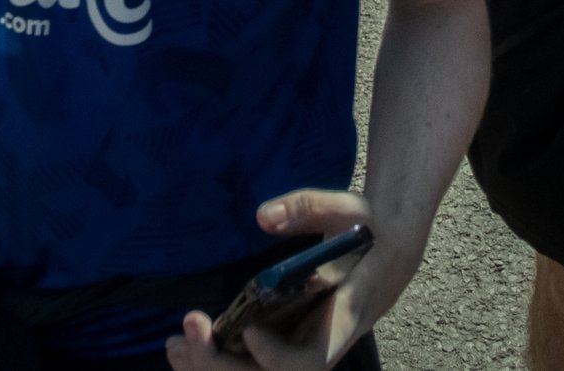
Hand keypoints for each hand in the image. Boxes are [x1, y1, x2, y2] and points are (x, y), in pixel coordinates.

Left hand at [164, 191, 406, 370]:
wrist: (387, 252)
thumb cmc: (370, 232)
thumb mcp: (348, 209)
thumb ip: (309, 209)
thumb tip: (263, 216)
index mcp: (343, 319)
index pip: (311, 361)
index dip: (277, 357)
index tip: (247, 330)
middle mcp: (319, 344)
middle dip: (222, 363)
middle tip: (189, 329)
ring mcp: (299, 346)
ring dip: (211, 367)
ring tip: (175, 346)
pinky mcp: (284, 342)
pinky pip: (248, 365)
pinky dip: (214, 361)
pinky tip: (184, 350)